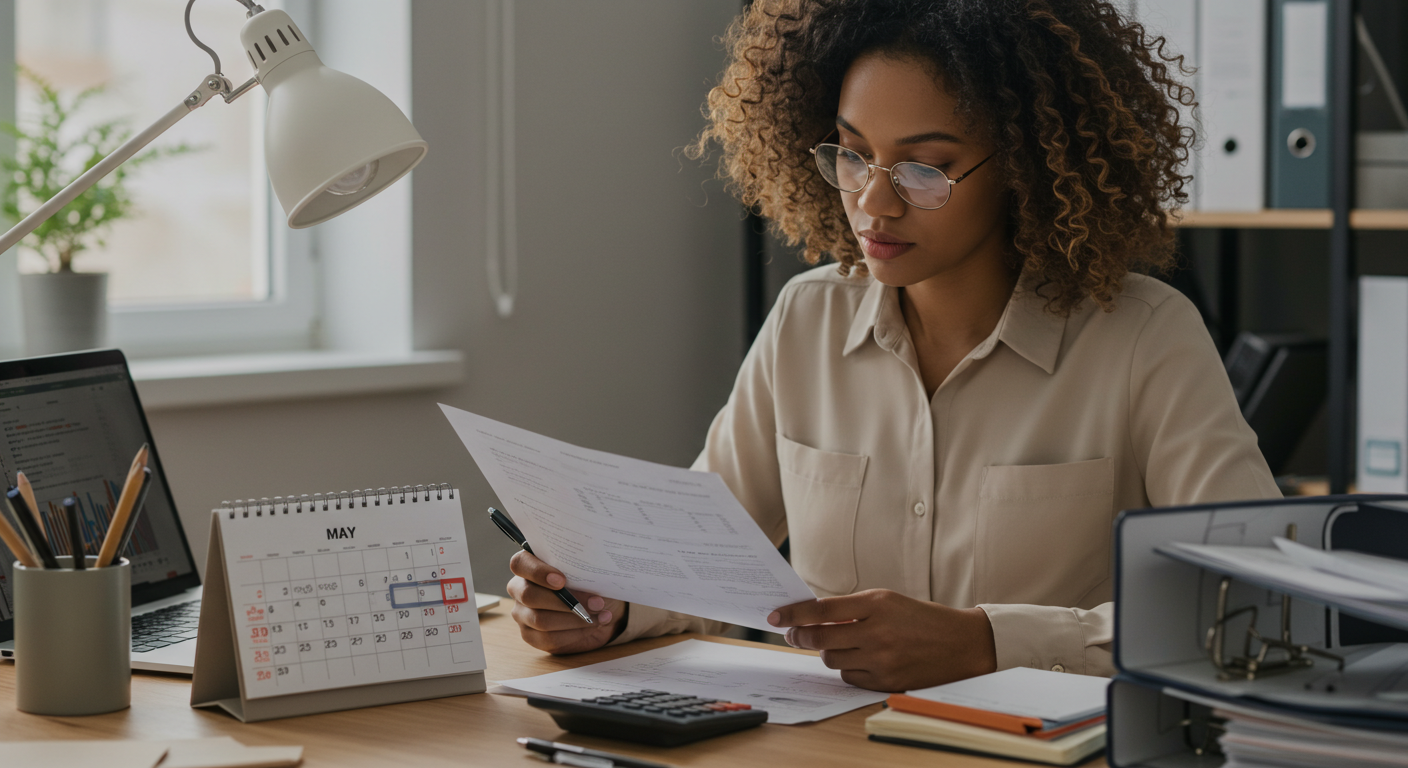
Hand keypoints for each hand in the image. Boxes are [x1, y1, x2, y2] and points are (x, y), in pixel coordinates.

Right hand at [507, 550, 627, 654]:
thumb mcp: (588, 572)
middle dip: (566, 601)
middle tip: (596, 602)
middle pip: (529, 596)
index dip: (538, 572)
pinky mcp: (530, 635)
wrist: (596, 607)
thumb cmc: (589, 582)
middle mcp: (519, 588)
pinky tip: (592, 626)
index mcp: (529, 565)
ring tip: (600, 615)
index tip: (562, 581)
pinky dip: (575, 633)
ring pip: (541, 620)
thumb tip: (589, 578)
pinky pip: (549, 638)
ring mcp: (522, 613)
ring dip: (575, 619)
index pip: (519, 564)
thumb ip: (581, 570)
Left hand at [768, 589, 996, 690]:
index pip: (821, 610)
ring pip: (831, 660)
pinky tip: (858, 659)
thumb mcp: (888, 601)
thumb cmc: (921, 618)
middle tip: (793, 634)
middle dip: (800, 636)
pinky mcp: (886, 681)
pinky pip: (849, 678)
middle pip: (820, 638)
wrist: (962, 643)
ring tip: (837, 644)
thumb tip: (812, 616)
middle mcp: (877, 632)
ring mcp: (881, 659)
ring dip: (827, 652)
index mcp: (876, 604)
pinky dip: (847, 669)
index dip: (793, 613)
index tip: (775, 616)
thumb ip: (852, 608)